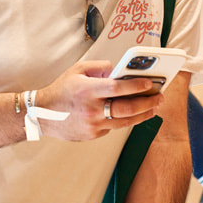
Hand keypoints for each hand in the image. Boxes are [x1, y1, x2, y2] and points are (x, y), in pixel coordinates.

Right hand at [32, 60, 163, 140]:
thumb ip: (101, 67)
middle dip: (147, 102)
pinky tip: (133, 113)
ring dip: (143, 114)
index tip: (150, 83)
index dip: (136, 85)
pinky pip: (114, 126)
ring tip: (154, 108)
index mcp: (88, 90)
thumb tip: (120, 70)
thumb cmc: (62, 90)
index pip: (118, 88)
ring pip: (125, 122)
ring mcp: (93, 125)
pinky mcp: (93, 135)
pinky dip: (124, 120)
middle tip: (159, 97)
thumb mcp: (78, 70)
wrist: (43, 114)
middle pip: (127, 108)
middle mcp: (91, 109)